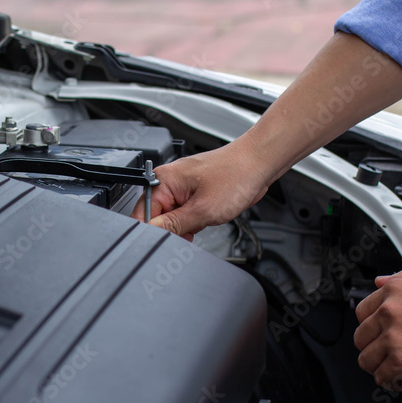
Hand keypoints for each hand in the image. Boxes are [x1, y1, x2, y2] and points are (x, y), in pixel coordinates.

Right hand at [131, 141, 269, 238]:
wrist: (259, 164)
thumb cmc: (236, 175)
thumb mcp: (203, 209)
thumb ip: (173, 225)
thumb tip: (153, 233)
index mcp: (163, 180)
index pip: (143, 214)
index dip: (155, 231)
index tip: (170, 238)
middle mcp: (169, 181)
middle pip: (157, 218)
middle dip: (174, 229)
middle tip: (193, 228)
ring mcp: (182, 187)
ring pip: (173, 218)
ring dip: (187, 226)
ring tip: (204, 218)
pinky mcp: (194, 193)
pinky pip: (186, 214)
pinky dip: (196, 220)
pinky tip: (207, 217)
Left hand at [353, 269, 401, 387]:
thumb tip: (379, 282)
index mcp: (393, 292)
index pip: (362, 314)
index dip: (372, 327)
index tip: (380, 335)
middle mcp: (388, 313)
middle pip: (361, 338)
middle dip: (374, 348)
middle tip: (389, 353)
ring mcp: (394, 338)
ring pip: (367, 360)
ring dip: (380, 366)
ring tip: (395, 368)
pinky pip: (382, 376)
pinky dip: (391, 380)